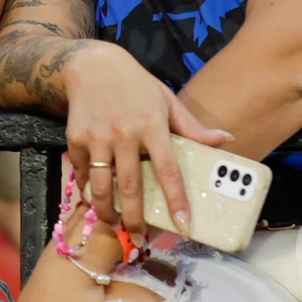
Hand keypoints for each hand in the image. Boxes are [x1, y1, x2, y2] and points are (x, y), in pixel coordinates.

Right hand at [63, 43, 231, 236]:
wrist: (93, 64)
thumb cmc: (136, 84)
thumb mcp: (167, 100)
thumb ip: (193, 126)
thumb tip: (226, 141)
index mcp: (152, 125)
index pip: (168, 170)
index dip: (177, 200)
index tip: (183, 224)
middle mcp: (124, 132)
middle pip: (130, 187)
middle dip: (135, 218)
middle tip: (139, 237)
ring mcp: (97, 136)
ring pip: (100, 185)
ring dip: (107, 211)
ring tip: (113, 224)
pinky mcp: (75, 137)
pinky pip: (82, 171)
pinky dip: (87, 188)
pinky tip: (94, 197)